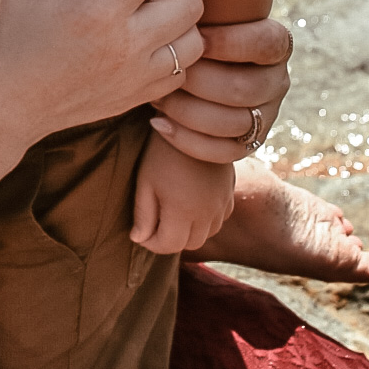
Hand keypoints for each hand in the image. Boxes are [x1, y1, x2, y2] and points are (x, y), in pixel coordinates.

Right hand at [0, 0, 204, 160]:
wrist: (1, 109)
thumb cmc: (3, 40)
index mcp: (97, 13)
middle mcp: (126, 47)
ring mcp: (136, 78)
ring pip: (195, 38)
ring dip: (182, 10)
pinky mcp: (137, 98)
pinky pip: (182, 70)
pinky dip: (177, 46)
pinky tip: (150, 30)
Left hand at [131, 130, 234, 253]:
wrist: (192, 123)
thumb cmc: (162, 150)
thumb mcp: (145, 180)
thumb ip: (143, 214)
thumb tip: (138, 238)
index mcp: (183, 211)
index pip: (168, 245)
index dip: (150, 243)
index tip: (139, 233)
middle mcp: (208, 213)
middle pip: (189, 244)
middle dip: (170, 240)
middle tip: (154, 225)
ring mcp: (222, 203)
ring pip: (207, 233)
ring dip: (190, 232)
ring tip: (172, 215)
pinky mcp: (230, 192)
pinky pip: (220, 219)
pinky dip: (206, 220)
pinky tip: (192, 205)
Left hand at [148, 17, 291, 163]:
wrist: (191, 74)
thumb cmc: (190, 30)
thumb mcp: (198, 9)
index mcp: (274, 44)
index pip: (267, 42)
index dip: (232, 41)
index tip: (197, 35)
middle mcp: (277, 81)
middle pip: (244, 88)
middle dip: (199, 80)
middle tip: (164, 68)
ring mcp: (266, 115)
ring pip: (233, 122)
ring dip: (187, 110)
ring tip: (154, 95)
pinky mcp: (248, 144)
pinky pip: (224, 152)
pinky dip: (187, 140)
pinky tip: (157, 122)